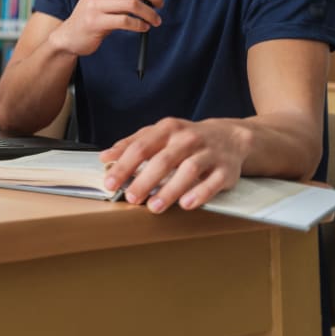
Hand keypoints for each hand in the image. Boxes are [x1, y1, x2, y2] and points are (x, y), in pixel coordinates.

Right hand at [48, 0, 166, 56]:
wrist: (71, 35)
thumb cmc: (95, 14)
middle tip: (160, 5)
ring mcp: (95, 4)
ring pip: (135, 4)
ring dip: (151, 14)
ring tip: (155, 20)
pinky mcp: (95, 22)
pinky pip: (126, 21)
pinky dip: (140, 25)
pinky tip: (143, 27)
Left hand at [99, 117, 252, 212]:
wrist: (229, 137)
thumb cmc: (186, 139)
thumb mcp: (159, 134)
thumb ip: (131, 144)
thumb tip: (105, 158)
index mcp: (168, 129)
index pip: (141, 147)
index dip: (124, 165)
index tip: (110, 183)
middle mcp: (188, 138)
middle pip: (163, 160)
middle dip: (144, 180)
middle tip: (131, 197)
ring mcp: (209, 153)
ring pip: (189, 170)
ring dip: (170, 190)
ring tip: (154, 206)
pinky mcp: (226, 169)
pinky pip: (213, 182)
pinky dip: (200, 194)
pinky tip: (186, 204)